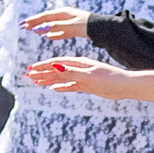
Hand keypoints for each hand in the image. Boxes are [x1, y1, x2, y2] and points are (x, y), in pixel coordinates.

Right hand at [22, 6, 91, 41]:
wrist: (101, 28)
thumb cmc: (87, 26)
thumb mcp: (70, 26)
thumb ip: (56, 27)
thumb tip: (42, 29)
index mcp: (64, 13)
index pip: (45, 16)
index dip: (34, 20)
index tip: (24, 24)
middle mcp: (65, 15)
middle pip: (47, 19)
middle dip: (35, 23)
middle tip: (24, 27)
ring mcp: (69, 21)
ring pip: (52, 25)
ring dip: (42, 28)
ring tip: (32, 31)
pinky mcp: (73, 28)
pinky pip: (60, 31)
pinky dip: (52, 33)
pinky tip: (48, 37)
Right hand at [24, 57, 143, 99]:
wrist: (125, 85)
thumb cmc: (108, 78)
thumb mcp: (89, 75)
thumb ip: (72, 72)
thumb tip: (55, 67)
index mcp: (78, 64)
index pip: (56, 63)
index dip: (43, 66)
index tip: (31, 69)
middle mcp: (79, 69)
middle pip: (56, 70)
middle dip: (42, 73)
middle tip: (28, 75)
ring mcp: (83, 77)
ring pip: (62, 79)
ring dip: (49, 80)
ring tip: (37, 83)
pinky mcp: (87, 86)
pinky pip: (71, 86)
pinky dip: (62, 87)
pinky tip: (54, 89)